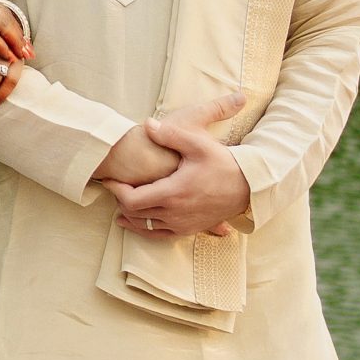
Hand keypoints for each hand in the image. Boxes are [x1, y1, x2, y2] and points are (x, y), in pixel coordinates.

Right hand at [0, 0, 30, 77]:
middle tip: (28, 51)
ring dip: (14, 41)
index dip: (15, 25)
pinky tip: (7, 58)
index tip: (24, 42)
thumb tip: (0, 37)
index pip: (1, 8)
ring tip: (22, 56)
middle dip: (19, 34)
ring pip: (1, 24)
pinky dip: (2, 48)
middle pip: (5, 14)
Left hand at [105, 92, 249, 237]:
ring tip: (120, 206)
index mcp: (173, 193)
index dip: (116, 191)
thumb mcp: (198, 145)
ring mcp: (182, 225)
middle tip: (114, 188)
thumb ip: (171, 135)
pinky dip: (146, 229)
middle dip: (120, 201)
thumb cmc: (224, 163)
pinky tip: (140, 222)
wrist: (249, 187)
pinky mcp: (190, 230)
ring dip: (130, 218)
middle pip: (135, 214)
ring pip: (145, 228)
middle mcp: (175, 213)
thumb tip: (147, 124)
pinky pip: (160, 235)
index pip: (132, 200)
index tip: (110, 179)